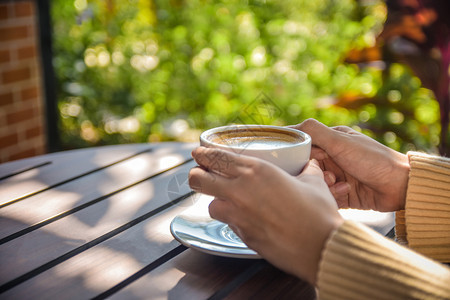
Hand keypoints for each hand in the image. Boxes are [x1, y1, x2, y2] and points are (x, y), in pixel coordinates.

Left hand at [189, 147, 342, 284]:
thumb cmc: (319, 212)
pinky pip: (229, 224)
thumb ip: (306, 169)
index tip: (199, 152)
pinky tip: (247, 219)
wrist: (322, 248)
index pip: (216, 157)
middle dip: (196, 175)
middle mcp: (240, 191)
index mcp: (256, 171)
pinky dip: (233, 220)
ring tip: (228, 200)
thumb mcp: (314, 182)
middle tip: (202, 174)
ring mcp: (238, 216)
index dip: (203, 154)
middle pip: (198, 179)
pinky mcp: (242, 236)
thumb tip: (309, 164)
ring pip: (210, 205)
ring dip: (216, 201)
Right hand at [292, 119, 409, 210]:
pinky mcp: (341, 195)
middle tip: (326, 174)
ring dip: (325, 185)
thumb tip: (286, 128)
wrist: (400, 186)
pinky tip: (347, 191)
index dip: (298, 153)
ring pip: (315, 183)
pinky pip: (326, 197)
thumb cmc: (372, 159)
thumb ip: (314, 131)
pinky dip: (333, 195)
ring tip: (339, 184)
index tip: (296, 160)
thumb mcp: (340, 141)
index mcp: (330, 141)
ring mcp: (337, 177)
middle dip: (313, 173)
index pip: (303, 145)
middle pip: (307, 167)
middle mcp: (332, 158)